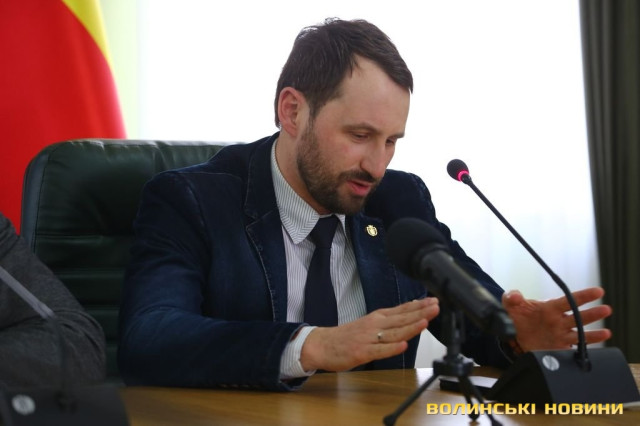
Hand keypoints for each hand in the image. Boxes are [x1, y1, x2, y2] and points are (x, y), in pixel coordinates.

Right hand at [300, 298, 438, 371]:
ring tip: (424, 322)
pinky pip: (380, 351)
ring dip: (410, 327)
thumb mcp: (370, 322)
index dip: (419, 306)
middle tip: (435, 307)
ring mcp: (368, 339)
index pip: (402, 310)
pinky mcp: (362, 352)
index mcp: (377, 317)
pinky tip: (402, 345)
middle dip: (420, 313)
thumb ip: (390, 319)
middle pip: (401, 319)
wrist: (322, 344)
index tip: (434, 301)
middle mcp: (374, 325)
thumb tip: (412, 310)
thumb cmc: (347, 335)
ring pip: (393, 333)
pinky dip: (392, 348)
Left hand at [502, 286, 611, 351]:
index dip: (583, 296)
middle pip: (579, 317)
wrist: (511, 334)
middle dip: (593, 313)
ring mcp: (559, 335)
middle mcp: (558, 321)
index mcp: (550, 308)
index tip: (598, 292)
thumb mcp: (510, 304)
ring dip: (593, 334)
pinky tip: (591, 353)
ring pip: (580, 334)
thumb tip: (514, 295)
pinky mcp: (557, 348)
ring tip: (607, 333)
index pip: (569, 300)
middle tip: (606, 309)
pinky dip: (581, 352)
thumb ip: (511, 297)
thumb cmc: (515, 315)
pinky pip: (572, 350)